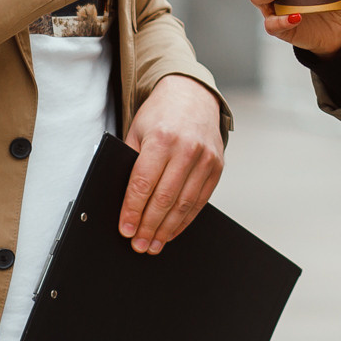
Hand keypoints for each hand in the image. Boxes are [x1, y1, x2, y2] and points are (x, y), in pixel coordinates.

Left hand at [118, 74, 224, 254]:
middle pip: (164, 199)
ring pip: (184, 204)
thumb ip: (131, 161)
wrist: (192, 95)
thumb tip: (123, 201)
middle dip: (149, 226)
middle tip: (138, 245)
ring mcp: (205, 159)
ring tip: (153, 244)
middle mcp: (186, 149)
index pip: (143, 184)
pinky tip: (172, 231)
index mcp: (161, 139)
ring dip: (167, 229)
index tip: (125, 230)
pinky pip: (200, 200)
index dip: (132, 211)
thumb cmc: (159, 115)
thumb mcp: (137, 131)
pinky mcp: (217, 166)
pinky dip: (185, 220)